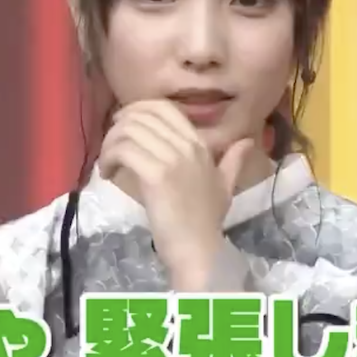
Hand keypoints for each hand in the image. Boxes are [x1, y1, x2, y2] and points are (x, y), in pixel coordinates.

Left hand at [99, 99, 255, 290]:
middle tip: (111, 145)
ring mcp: (173, 159)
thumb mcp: (225, 186)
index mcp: (199, 145)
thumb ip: (233, 161)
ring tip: (108, 164)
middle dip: (119, 127)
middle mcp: (187, 146)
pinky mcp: (157, 175)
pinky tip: (108, 173)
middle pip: (142, 115)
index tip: (123, 126)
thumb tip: (248, 141)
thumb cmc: (207, 221)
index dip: (137, 109)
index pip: (163, 108)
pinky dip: (110, 158)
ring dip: (110, 145)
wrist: (199, 248)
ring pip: (129, 131)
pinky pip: (125, 151)